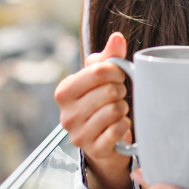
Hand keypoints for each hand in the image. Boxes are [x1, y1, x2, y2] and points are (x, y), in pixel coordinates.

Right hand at [54, 32, 133, 188]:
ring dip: (123, 108)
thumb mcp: (101, 76)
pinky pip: (118, 130)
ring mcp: (78, 134)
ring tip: (117, 109)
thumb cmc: (100, 101)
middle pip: (109, 91)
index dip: (116, 70)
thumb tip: (117, 37)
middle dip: (120, 90)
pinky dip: (124, 125)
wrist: (102, 138)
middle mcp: (66, 114)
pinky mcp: (93, 150)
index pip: (99, 71)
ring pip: (114, 110)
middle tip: (117, 95)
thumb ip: (109, 56)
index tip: (118, 75)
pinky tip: (119, 124)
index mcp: (64, 91)